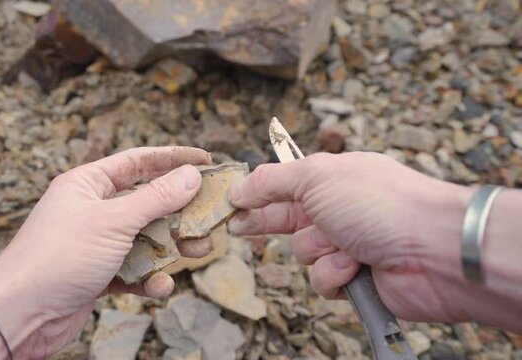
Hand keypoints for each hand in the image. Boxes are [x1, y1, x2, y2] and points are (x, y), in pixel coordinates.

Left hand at [0, 146, 211, 358]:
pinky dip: (149, 279)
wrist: (20, 314)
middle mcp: (93, 210)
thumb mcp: (113, 221)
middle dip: (179, 212)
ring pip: (146, 239)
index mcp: (88, 184)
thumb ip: (156, 198)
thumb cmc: (58, 257)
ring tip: (196, 252)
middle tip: (209, 217)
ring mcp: (97, 243)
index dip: (172, 158)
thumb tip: (192, 174)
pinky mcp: (99, 274)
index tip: (206, 158)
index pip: (138, 162)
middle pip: (148, 202)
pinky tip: (158, 287)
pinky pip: (134, 270)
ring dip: (171, 248)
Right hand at [227, 152, 475, 322]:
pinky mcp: (356, 277)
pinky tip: (355, 267)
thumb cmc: (380, 203)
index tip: (231, 203)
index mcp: (333, 179)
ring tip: (343, 244)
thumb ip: (273, 180)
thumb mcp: (317, 177)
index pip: (284, 186)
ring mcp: (349, 243)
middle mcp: (339, 210)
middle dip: (265, 223)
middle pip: (288, 220)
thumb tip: (240, 186)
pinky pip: (324, 279)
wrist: (433, 249)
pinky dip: (336, 274)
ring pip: (305, 253)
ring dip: (318, 250)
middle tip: (238, 228)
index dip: (256, 194)